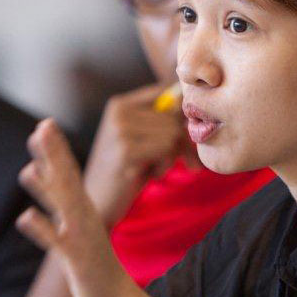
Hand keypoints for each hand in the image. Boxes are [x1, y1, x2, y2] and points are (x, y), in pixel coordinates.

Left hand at [16, 119, 141, 296]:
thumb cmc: (94, 264)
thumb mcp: (78, 228)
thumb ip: (61, 201)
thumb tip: (36, 172)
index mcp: (83, 210)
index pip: (70, 173)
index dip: (58, 148)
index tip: (46, 124)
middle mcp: (83, 218)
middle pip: (68, 181)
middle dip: (55, 155)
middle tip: (43, 128)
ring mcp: (80, 238)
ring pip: (63, 207)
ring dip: (46, 188)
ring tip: (28, 168)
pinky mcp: (76, 260)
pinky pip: (57, 243)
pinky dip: (42, 229)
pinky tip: (25, 217)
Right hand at [83, 83, 196, 227]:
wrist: (97, 202)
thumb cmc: (126, 171)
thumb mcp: (142, 141)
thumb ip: (164, 123)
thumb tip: (199, 113)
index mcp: (121, 104)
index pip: (168, 94)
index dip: (182, 116)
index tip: (187, 139)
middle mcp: (119, 112)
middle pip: (174, 117)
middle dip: (182, 144)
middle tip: (180, 163)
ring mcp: (120, 130)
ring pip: (173, 133)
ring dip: (171, 157)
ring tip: (155, 169)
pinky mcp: (125, 151)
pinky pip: (166, 149)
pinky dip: (164, 165)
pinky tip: (148, 174)